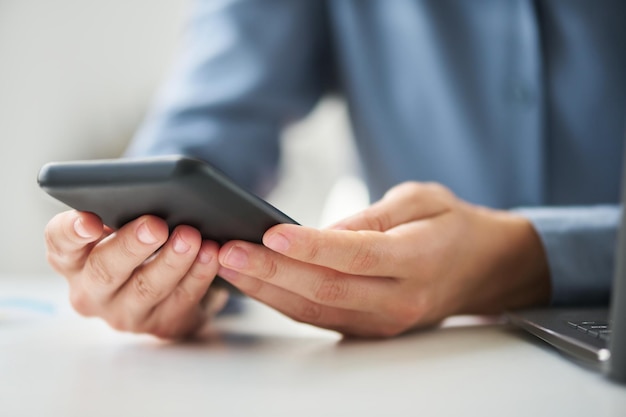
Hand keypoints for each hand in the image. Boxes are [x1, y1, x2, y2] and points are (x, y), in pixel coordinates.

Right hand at [45, 210, 227, 338]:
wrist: (174, 282)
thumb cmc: (143, 242)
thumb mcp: (124, 225)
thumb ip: (123, 211)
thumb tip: (147, 193)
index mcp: (73, 259)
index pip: (60, 243)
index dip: (72, 231)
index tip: (90, 219)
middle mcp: (92, 292)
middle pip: (105, 270)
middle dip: (132, 246)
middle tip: (155, 225)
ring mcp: (125, 314)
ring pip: (147, 288)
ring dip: (172, 261)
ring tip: (191, 237)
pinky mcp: (162, 326)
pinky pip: (182, 300)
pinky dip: (198, 275)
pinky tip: (210, 255)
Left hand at [217, 182, 549, 336]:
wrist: (482, 268)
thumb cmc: (451, 225)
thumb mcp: (423, 199)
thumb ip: (373, 216)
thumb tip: (319, 232)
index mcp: (418, 259)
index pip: (355, 256)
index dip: (309, 247)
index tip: (268, 233)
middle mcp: (400, 299)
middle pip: (326, 290)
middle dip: (271, 273)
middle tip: (229, 251)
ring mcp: (384, 322)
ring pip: (315, 311)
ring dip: (266, 291)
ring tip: (228, 267)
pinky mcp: (370, 329)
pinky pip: (319, 318)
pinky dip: (282, 303)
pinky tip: (254, 285)